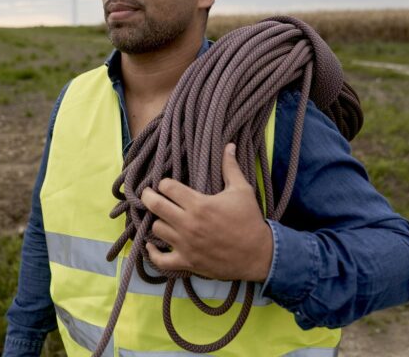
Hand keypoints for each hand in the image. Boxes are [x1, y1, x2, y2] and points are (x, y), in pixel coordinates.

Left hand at [140, 143, 273, 281]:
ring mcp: (185, 245)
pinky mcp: (187, 262)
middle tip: (149, 194)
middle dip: (148, 197)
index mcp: (199, 204)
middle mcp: (188, 224)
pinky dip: (152, 253)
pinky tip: (151, 244)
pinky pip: (160, 260)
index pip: (167, 187)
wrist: (259, 254)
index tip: (167, 184)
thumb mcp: (242, 190)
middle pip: (154, 205)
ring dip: (157, 221)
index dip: (164, 182)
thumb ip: (231, 167)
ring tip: (162, 217)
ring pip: (156, 229)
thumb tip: (229, 145)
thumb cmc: (250, 220)